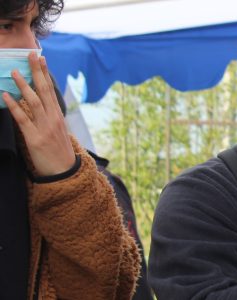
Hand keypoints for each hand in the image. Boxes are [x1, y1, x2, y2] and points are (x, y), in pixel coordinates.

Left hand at [2, 52, 73, 176]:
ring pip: (33, 102)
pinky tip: (6, 96)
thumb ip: (48, 117)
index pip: (50, 90)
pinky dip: (14, 107)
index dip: (46, 74)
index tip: (42, 59)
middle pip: (44, 91)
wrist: (64, 173)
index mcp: (57, 116)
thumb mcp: (57, 132)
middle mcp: (52, 118)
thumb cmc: (59, 152)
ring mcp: (44, 128)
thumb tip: (37, 105)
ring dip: (23, 86)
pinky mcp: (34, 138)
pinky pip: (22, 119)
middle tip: (32, 56)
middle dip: (37, 72)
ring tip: (15, 72)